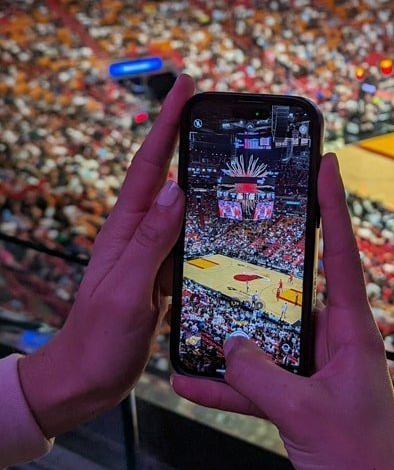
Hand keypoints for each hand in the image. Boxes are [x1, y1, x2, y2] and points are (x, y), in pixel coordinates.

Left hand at [18, 73, 194, 436]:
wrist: (83, 382)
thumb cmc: (97, 341)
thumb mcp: (127, 291)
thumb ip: (150, 242)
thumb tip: (175, 190)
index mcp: (124, 230)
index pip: (149, 166)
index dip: (167, 124)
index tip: (185, 87)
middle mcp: (138, 235)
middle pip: (167, 176)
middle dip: (188, 138)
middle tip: (219, 112)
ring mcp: (150, 255)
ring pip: (182, 207)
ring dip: (204, 178)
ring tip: (235, 157)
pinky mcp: (162, 276)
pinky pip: (189, 238)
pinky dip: (209, 221)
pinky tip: (230, 222)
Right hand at [173, 154, 393, 469]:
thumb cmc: (356, 456)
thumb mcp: (300, 411)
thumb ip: (258, 377)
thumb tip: (226, 347)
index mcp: (352, 330)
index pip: (341, 252)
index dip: (333, 206)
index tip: (327, 161)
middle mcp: (338, 340)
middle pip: (296, 289)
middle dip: (264, 267)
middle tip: (238, 230)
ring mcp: (320, 369)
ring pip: (270, 339)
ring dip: (235, 336)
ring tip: (193, 319)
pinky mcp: (305, 398)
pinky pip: (262, 381)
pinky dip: (231, 383)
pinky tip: (190, 383)